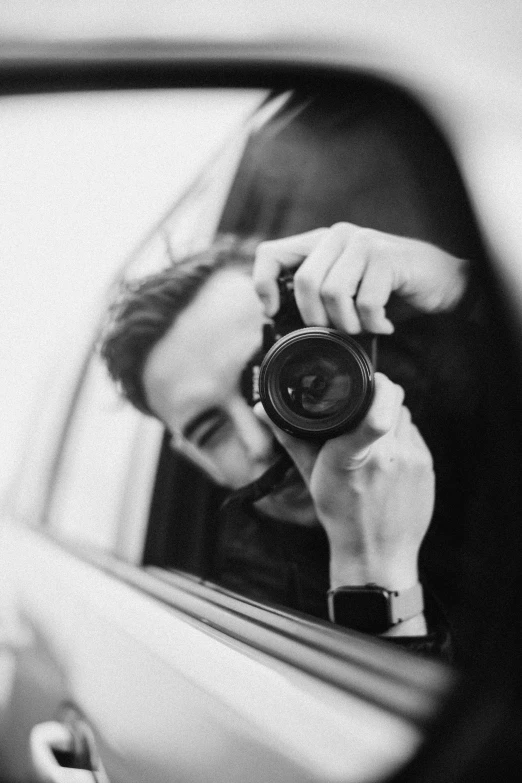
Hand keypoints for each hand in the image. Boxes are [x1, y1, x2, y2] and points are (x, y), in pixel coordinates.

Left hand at [254, 222, 468, 333]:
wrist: (442, 283)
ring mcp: (363, 242)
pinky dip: (374, 324)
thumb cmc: (389, 291)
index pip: (270, 253)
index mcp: (319, 243)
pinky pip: (365, 302)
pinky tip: (384, 325)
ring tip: (364, 327)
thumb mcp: (345, 291)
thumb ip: (314, 296)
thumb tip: (275, 319)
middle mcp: (337, 236)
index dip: (264, 284)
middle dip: (317, 318)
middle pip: (304, 282)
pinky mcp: (386, 257)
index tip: (272, 311)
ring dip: (348, 323)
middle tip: (339, 330)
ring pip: (332, 293)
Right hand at [255, 373, 434, 634]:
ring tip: (372, 437)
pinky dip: (400, 436)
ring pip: (404, 414)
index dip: (379, 386)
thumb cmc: (340, 514)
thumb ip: (290, 437)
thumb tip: (262, 409)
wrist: (377, 554)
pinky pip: (413, 433)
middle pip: (391, 402)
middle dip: (377, 398)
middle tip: (363, 408)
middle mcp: (385, 456)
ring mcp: (410, 460)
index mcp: (351, 457)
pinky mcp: (427, 465)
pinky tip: (387, 456)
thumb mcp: (311, 475)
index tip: (372, 379)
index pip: (374, 415)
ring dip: (389, 416)